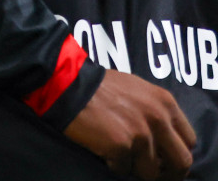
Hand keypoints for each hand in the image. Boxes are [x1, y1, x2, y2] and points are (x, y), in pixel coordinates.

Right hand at [64, 70, 194, 179]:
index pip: (189, 141)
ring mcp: (141, 134)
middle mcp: (158, 119)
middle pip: (181, 162)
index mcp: (166, 104)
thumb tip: (162, 140)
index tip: (166, 160)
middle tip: (153, 173)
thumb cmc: (99, 86)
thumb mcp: (138, 90)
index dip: (177, 154)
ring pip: (150, 171)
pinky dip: (113, 165)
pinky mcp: (121, 146)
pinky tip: (103, 151)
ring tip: (120, 156)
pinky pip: (123, 169)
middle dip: (169, 173)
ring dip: (135, 168)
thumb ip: (156, 112)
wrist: (66, 84)